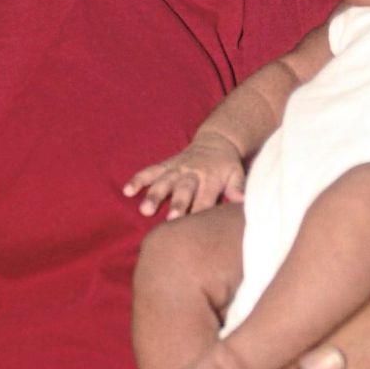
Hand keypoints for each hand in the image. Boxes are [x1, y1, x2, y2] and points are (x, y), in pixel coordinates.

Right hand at [123, 134, 244, 219]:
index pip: (206, 199)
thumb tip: (242, 201)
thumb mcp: (237, 174)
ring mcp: (177, 169)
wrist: (216, 141)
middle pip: (184, 190)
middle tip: (171, 220)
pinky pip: (150, 171)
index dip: (201, 212)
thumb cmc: (227, 165)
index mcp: (211, 179)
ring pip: (164, 181)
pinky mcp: (166, 165)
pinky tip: (127, 191)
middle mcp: (192, 174)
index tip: (196, 227)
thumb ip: (238, 188)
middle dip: (178, 205)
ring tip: (145, 210)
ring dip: (154, 194)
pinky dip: (138, 179)